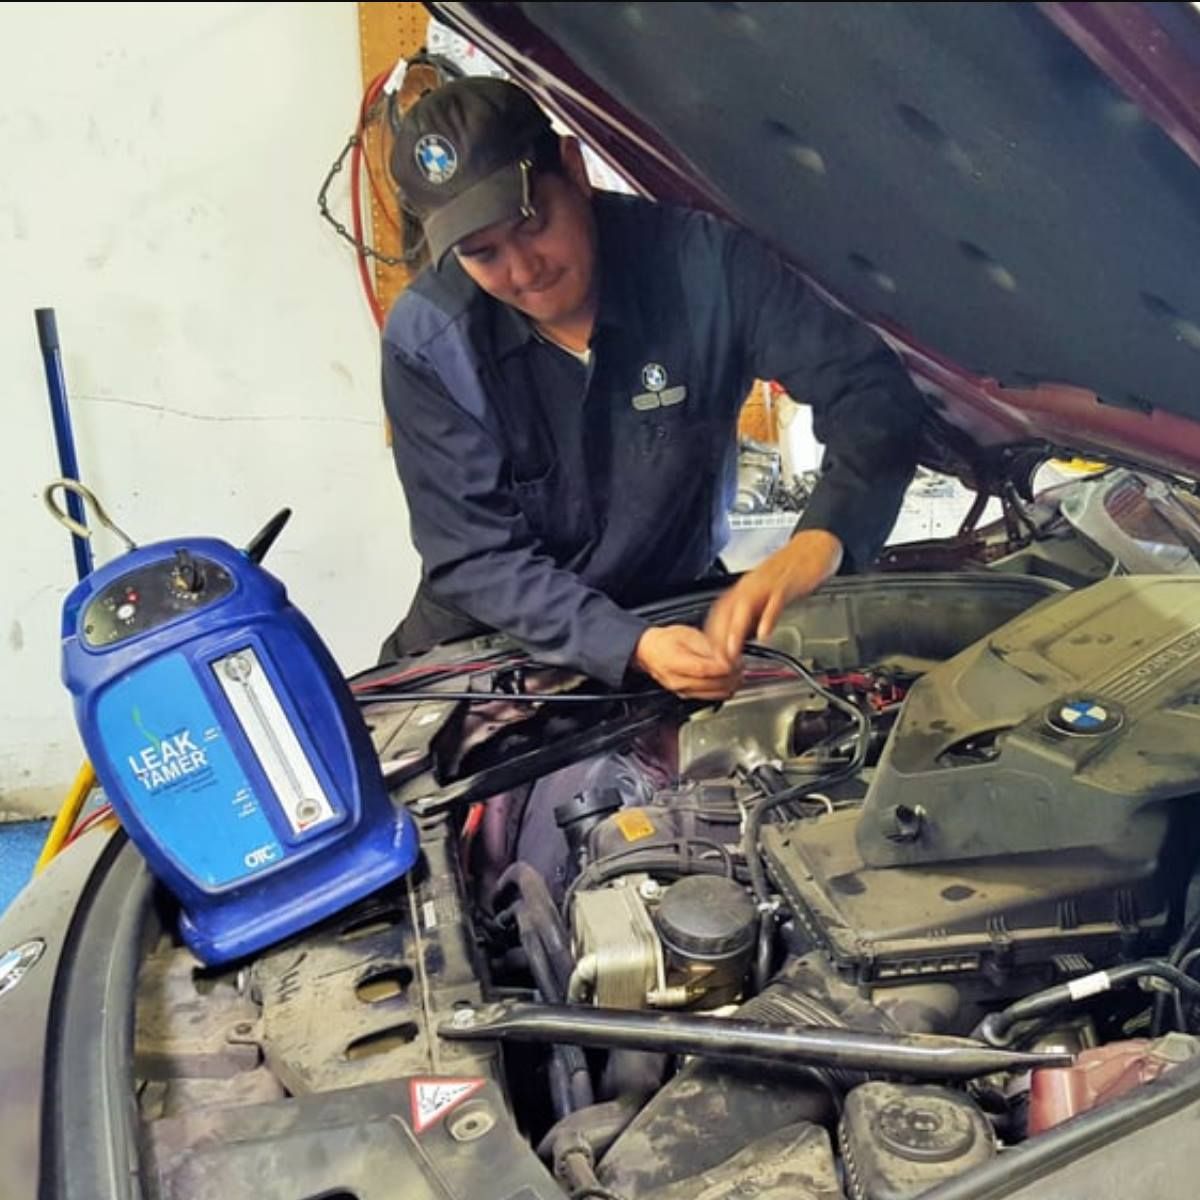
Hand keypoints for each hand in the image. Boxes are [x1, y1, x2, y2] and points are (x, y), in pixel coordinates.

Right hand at [632, 625, 741, 699]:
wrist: (650, 652)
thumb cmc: (665, 641)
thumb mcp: (687, 634)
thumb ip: (707, 646)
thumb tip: (725, 655)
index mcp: (675, 663)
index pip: (704, 669)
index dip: (723, 666)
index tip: (736, 661)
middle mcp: (678, 682)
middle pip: (711, 685)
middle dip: (730, 676)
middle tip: (740, 665)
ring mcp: (682, 691)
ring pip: (714, 695)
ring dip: (729, 685)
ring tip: (737, 672)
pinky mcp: (687, 696)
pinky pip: (710, 697)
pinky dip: (722, 690)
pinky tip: (728, 680)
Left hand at [705, 529, 843, 663]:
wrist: (813, 547)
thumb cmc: (791, 571)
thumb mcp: (767, 594)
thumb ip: (755, 614)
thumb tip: (745, 638)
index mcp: (744, 588)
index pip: (719, 613)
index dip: (713, 635)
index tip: (712, 655)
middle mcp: (750, 585)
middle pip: (726, 612)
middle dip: (719, 638)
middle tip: (719, 660)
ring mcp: (767, 584)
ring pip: (744, 607)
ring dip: (735, 631)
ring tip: (732, 652)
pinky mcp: (786, 583)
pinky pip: (774, 602)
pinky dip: (767, 618)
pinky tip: (764, 633)